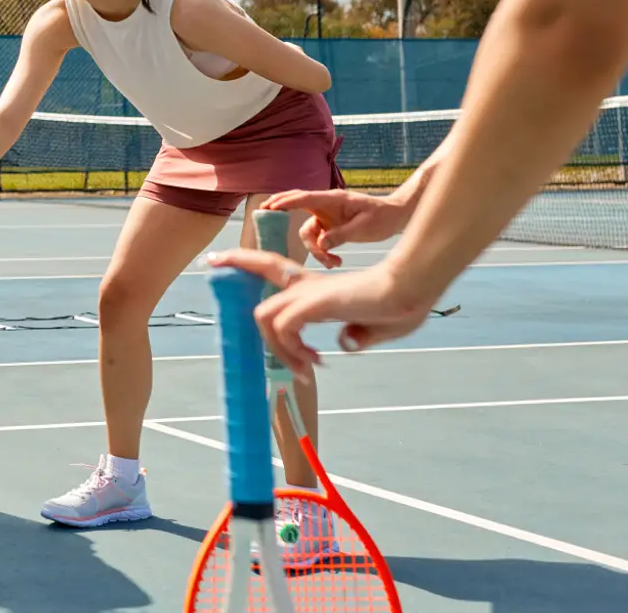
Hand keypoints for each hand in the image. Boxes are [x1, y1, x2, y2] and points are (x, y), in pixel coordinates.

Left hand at [207, 248, 442, 376]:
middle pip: (260, 273)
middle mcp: (307, 285)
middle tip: (225, 288)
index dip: (242, 260)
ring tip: (305, 368)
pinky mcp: (315, 302)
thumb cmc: (402, 304)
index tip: (215, 259)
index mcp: (317, 287)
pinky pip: (283, 328)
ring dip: (278, 349)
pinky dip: (291, 350)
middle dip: (236, 271)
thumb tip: (342, 344)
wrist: (413, 288)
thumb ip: (356, 334)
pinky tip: (314, 364)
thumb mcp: (373, 327)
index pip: (272, 265)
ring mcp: (309, 293)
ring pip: (263, 316)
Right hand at [259, 188, 412, 267]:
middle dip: (281, 210)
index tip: (269, 206)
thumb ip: (341, 235)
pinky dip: (323, 253)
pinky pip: (318, 240)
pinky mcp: (331, 227)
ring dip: (315, 250)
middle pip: (298, 210)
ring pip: (309, 233)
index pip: (305, 199)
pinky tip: (336, 261)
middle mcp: (326, 207)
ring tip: (333, 263)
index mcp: (334, 200)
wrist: (396, 217)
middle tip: (264, 213)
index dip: (286, 202)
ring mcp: (327, 217)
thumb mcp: (364, 228)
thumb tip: (321, 244)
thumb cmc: (383, 217)